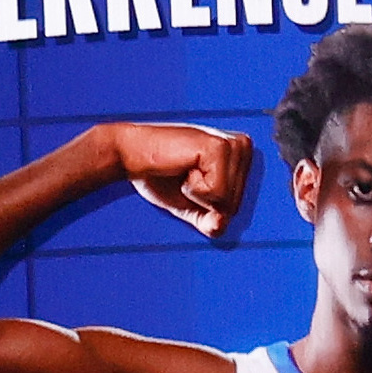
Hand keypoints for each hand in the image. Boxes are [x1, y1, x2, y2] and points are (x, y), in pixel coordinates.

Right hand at [103, 119, 257, 239]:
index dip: (206, 205)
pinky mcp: (220, 148)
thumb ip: (209, 221)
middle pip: (233, 203)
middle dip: (203, 201)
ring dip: (197, 194)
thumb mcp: (189, 204)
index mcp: (239, 155)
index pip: (234, 204)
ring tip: (184, 170)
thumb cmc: (157, 174)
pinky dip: (194, 189)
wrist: (129, 154)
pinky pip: (217, 193)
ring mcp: (233, 145)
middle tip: (183, 176)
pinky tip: (184, 168)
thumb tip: (219, 227)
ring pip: (227, 200)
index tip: (188, 181)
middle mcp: (242, 146)